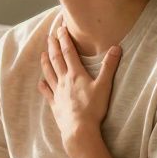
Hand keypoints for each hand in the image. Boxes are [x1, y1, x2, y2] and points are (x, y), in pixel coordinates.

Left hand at [39, 22, 120, 153]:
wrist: (79, 129)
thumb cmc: (93, 108)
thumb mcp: (104, 86)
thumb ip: (109, 66)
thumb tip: (116, 48)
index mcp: (76, 74)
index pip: (68, 52)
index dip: (64, 39)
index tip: (60, 28)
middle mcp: (64, 81)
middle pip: (56, 60)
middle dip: (53, 46)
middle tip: (49, 36)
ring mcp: (58, 93)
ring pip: (49, 74)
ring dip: (45, 62)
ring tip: (42, 54)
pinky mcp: (56, 105)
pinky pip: (48, 94)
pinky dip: (44, 87)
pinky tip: (40, 83)